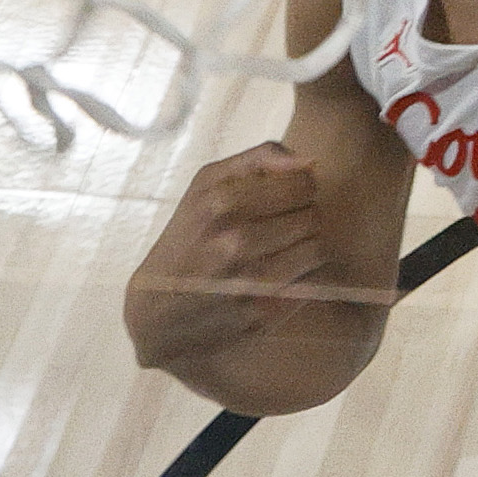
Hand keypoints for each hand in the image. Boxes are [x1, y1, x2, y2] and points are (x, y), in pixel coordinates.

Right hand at [122, 141, 332, 371]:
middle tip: (281, 226)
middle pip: (313, 216)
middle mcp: (235, 242)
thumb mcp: (206, 185)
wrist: (159, 313)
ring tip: (283, 250)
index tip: (286, 196)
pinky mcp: (262, 316)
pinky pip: (312, 284)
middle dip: (304, 217)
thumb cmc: (188, 238)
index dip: (300, 187)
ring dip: (307, 248)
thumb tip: (311, 162)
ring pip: (318, 250)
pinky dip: (303, 278)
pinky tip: (279, 277)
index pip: (302, 184)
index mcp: (221, 202)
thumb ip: (260, 159)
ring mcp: (250, 283)